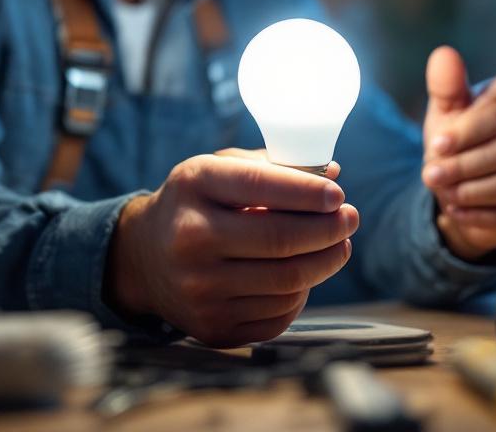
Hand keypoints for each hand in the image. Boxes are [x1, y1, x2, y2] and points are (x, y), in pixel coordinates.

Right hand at [106, 149, 358, 346]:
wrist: (145, 259)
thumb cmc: (196, 204)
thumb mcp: (219, 169)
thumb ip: (274, 167)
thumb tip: (332, 175)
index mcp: (193, 186)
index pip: (261, 186)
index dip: (308, 192)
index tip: (338, 195)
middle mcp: (190, 239)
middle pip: (282, 240)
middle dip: (329, 229)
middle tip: (350, 219)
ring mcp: (199, 290)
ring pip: (289, 282)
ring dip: (325, 262)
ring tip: (337, 245)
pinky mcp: (212, 328)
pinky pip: (278, 315)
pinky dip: (301, 293)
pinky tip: (303, 275)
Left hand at [422, 47, 495, 261]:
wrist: (462, 189)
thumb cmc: (460, 139)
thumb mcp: (447, 111)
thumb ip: (446, 85)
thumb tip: (444, 53)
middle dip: (464, 158)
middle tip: (429, 168)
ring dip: (470, 188)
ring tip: (440, 188)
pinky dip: (480, 214)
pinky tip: (455, 210)